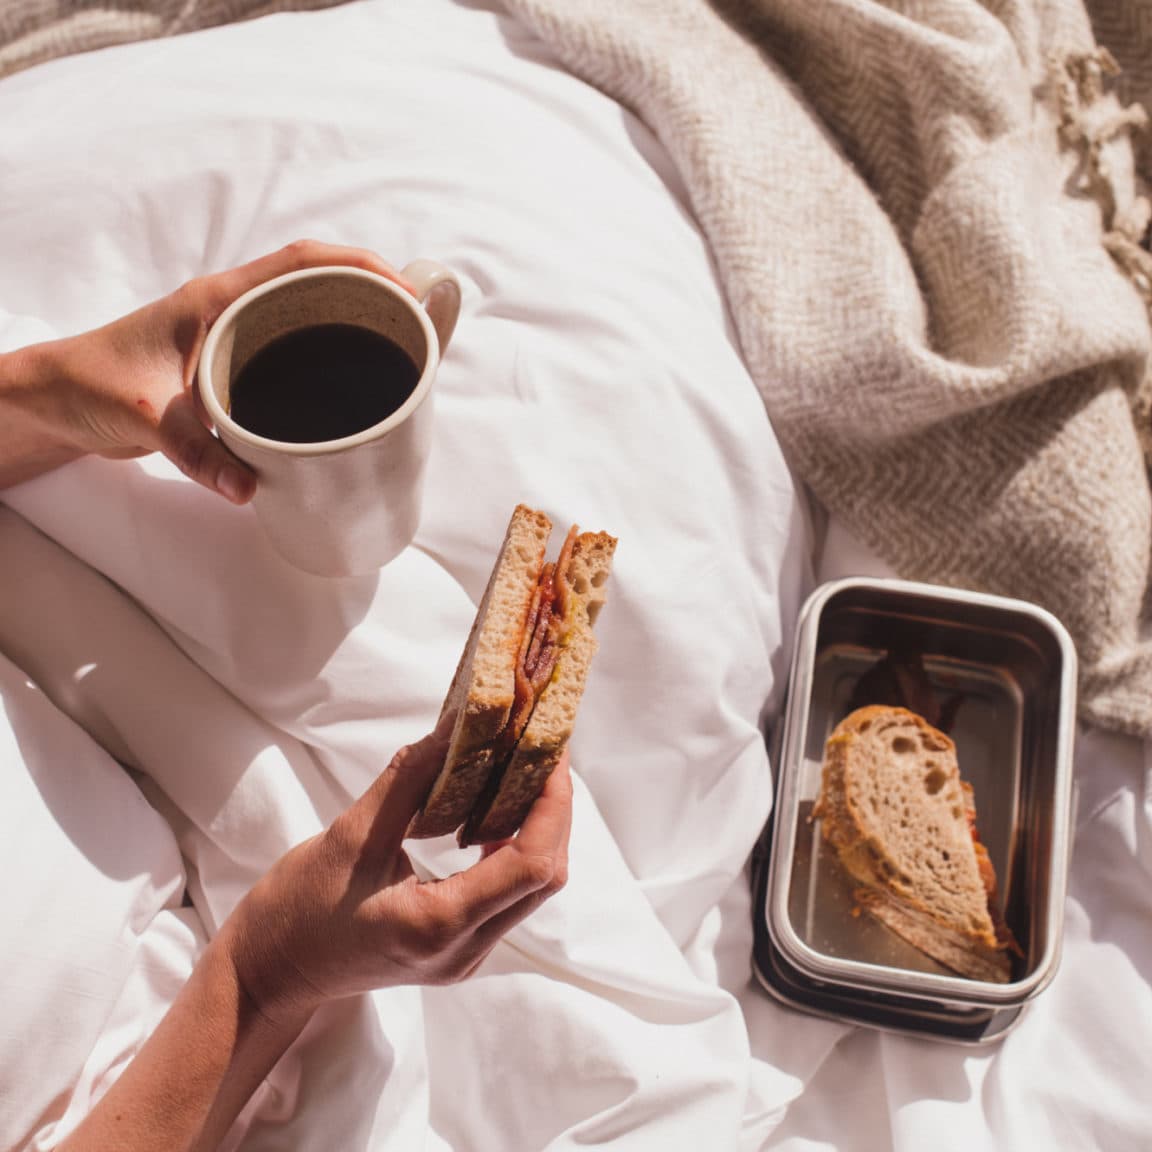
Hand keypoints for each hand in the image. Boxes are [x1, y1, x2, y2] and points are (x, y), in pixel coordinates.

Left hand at [0, 241, 409, 500]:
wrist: (58, 401)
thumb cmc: (93, 384)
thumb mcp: (147, 414)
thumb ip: (198, 449)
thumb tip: (250, 487)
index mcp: (218, 300)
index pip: (301, 263)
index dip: (358, 267)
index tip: (403, 289)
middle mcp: (232, 311)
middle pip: (316, 285)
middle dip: (370, 296)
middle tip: (414, 330)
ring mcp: (232, 338)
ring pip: (305, 318)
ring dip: (349, 328)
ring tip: (394, 357)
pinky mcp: (230, 368)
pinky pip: (288, 353)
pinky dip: (323, 362)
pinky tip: (343, 395)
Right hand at [222, 718, 571, 1024]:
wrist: (272, 970)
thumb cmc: (300, 906)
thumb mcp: (351, 834)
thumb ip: (409, 779)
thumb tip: (455, 726)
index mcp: (439, 924)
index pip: (531, 863)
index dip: (553, 805)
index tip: (549, 754)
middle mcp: (464, 950)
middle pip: (545, 876)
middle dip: (554, 811)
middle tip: (540, 755)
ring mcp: (464, 956)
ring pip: (532, 888)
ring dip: (537, 829)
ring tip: (521, 775)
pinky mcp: (459, 950)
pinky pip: (508, 896)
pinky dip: (513, 850)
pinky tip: (492, 814)